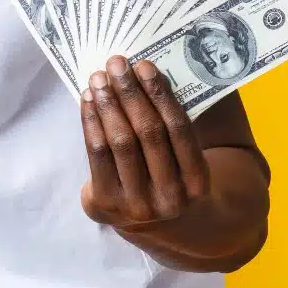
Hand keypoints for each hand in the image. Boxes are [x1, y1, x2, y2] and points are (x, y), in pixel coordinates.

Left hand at [79, 55, 211, 229]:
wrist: (153, 224)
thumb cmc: (169, 175)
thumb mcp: (184, 161)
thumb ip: (175, 126)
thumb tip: (150, 73)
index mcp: (198, 184)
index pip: (178, 130)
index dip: (160, 95)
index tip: (144, 66)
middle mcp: (169, 198)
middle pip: (147, 134)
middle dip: (130, 94)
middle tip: (116, 64)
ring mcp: (134, 205)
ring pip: (119, 143)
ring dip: (108, 104)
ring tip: (99, 78)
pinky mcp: (104, 205)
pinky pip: (96, 154)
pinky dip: (91, 122)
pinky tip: (89, 100)